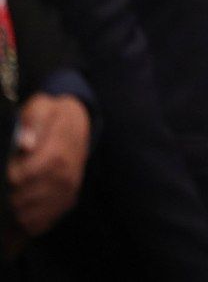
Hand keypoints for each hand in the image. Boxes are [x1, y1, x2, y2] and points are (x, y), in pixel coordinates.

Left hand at [7, 93, 90, 236]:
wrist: (78, 124)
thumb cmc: (53, 116)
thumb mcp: (42, 108)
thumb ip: (32, 122)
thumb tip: (25, 143)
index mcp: (56, 155)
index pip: (20, 178)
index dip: (7, 176)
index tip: (7, 168)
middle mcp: (64, 177)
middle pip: (22, 200)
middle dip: (8, 194)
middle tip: (7, 182)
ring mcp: (67, 191)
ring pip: (30, 215)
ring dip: (14, 209)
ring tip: (12, 194)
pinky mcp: (67, 201)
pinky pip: (41, 223)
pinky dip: (26, 221)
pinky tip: (20, 207)